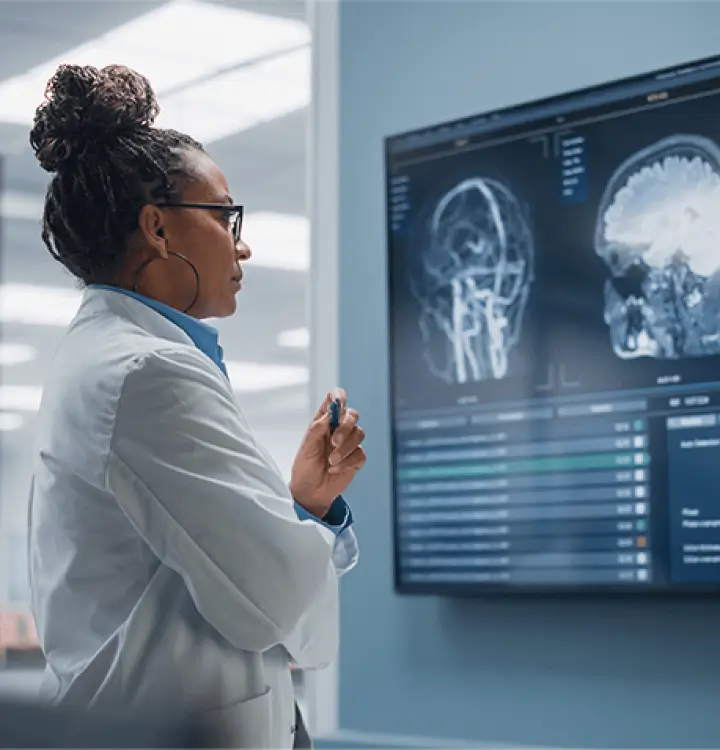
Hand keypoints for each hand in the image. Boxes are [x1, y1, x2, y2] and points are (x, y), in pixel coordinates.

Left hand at [289, 388, 366, 518]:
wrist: (310, 492)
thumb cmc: (305, 467)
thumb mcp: (306, 447)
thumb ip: (317, 428)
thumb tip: (330, 413)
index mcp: (324, 421)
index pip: (335, 399)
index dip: (339, 397)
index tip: (338, 405)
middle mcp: (338, 429)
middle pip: (352, 415)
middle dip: (345, 428)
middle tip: (333, 443)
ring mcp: (349, 443)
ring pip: (359, 434)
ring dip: (345, 448)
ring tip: (331, 461)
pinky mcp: (356, 458)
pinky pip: (360, 453)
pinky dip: (347, 462)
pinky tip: (335, 469)